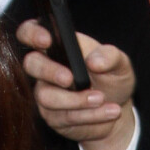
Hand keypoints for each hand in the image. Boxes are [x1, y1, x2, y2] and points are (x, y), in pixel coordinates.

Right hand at [16, 19, 135, 149]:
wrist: (117, 108)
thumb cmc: (111, 78)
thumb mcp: (119, 63)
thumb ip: (110, 57)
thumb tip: (93, 62)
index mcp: (56, 46)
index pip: (29, 32)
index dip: (32, 34)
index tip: (47, 40)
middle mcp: (45, 68)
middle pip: (31, 64)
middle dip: (49, 71)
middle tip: (70, 78)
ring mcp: (45, 93)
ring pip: (47, 97)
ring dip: (76, 100)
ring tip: (101, 98)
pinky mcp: (52, 116)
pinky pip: (64, 117)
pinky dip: (89, 115)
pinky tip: (108, 112)